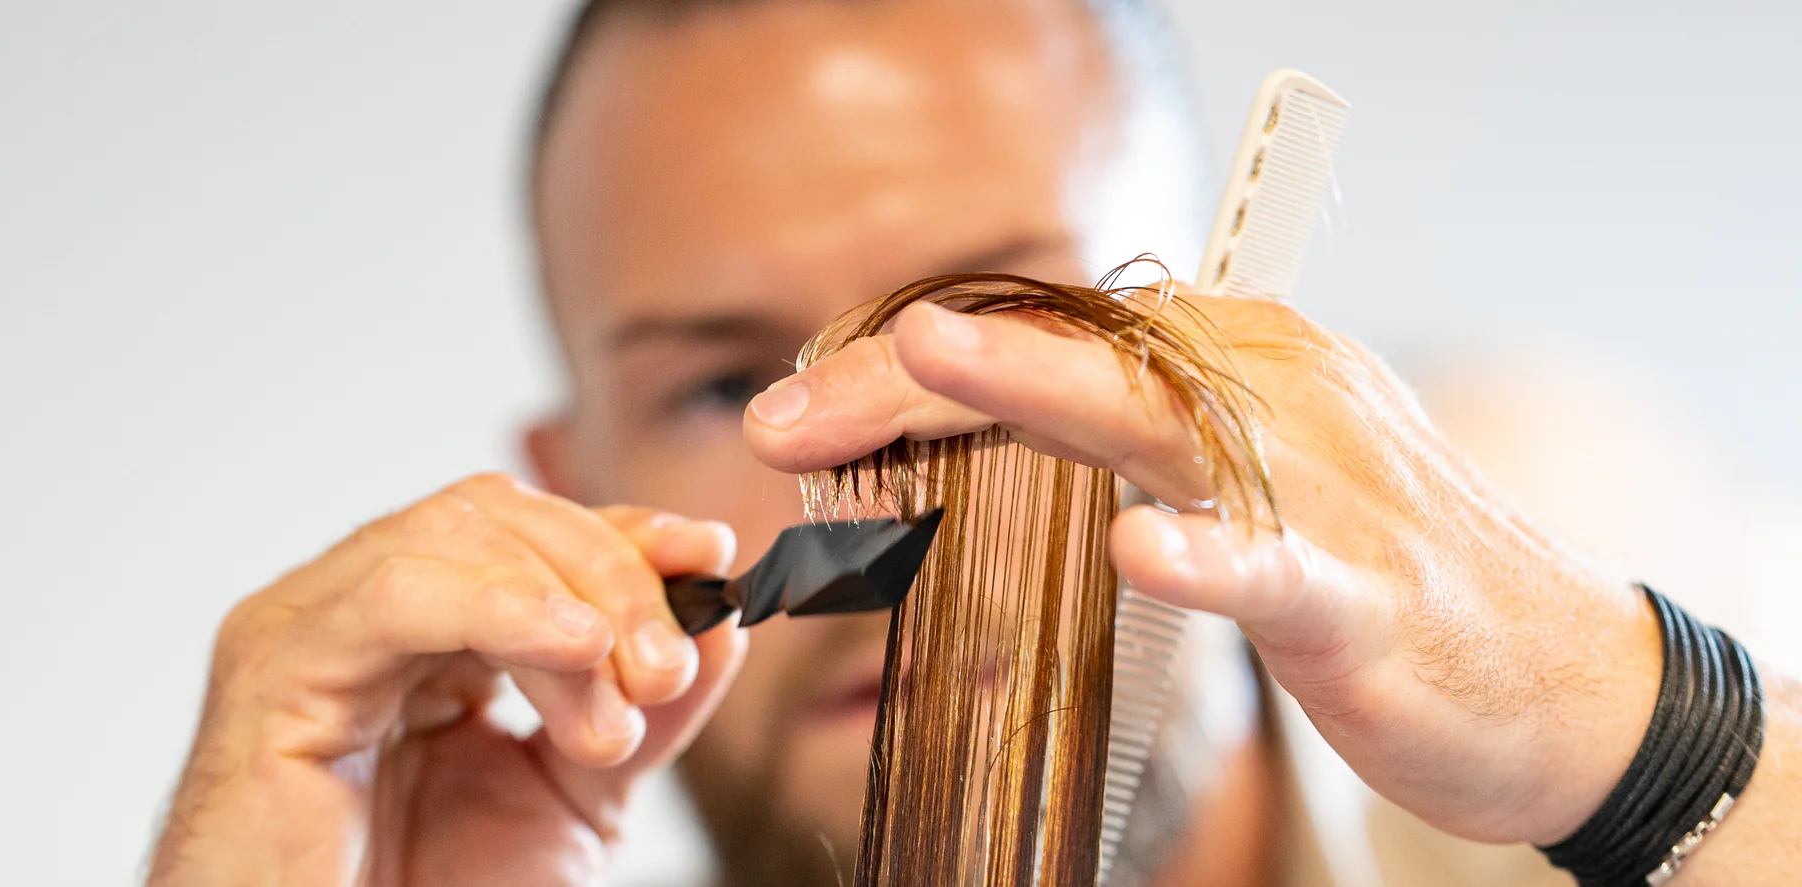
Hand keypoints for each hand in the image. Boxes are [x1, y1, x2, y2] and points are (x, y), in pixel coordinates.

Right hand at [148, 474, 745, 885]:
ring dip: (569, 598)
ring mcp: (309, 626)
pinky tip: (570, 643)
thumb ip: (642, 712)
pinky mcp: (275, 666)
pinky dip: (497, 604)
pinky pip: (395, 594)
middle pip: (498, 519)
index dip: (627, 535)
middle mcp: (360, 612)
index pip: (531, 536)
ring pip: (454, 534)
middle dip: (611, 577)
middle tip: (667, 667)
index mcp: (425, 633)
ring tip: (627, 686)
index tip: (711, 554)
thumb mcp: (574, 799)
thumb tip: (721, 627)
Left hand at [742, 297, 1662, 846]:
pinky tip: (1142, 554)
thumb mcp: (1250, 479)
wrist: (1566, 682)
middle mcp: (1272, 394)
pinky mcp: (1366, 591)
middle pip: (1079, 357)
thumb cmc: (1387, 574)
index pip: (1053, 335)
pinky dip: (1209, 558)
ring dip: (1040, 392)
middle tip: (785, 415)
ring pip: (1163, 422)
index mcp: (1233, 364)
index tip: (798, 412)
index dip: (912, 370)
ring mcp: (1322, 489)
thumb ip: (1139, 441)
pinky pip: (1277, 566)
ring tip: (928, 365)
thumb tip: (998, 432)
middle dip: (922, 376)